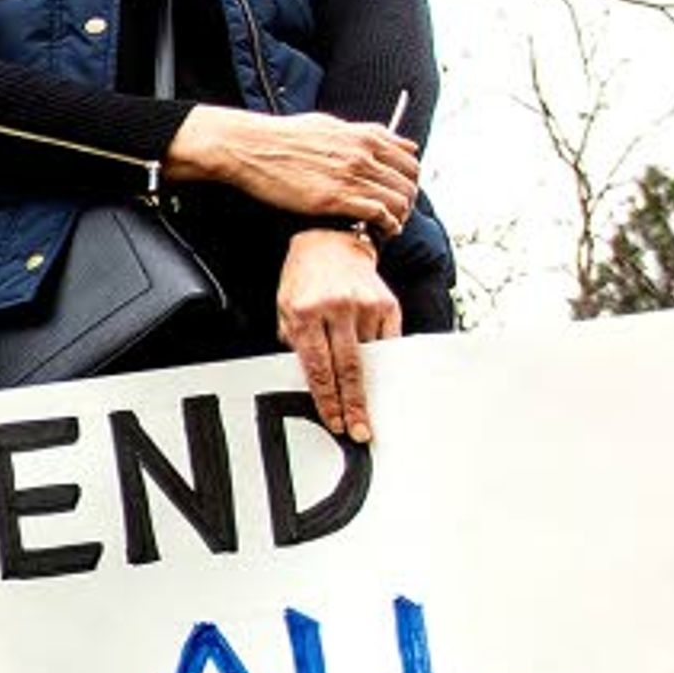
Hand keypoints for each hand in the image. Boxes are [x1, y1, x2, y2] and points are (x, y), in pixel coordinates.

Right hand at [170, 104, 420, 229]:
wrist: (251, 146)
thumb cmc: (282, 136)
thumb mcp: (329, 124)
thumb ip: (360, 133)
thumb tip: (384, 137)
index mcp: (365, 136)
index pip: (410, 159)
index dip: (411, 179)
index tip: (403, 189)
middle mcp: (364, 155)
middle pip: (409, 183)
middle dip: (408, 201)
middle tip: (399, 212)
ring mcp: (351, 176)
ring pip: (399, 201)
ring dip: (400, 217)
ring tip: (390, 225)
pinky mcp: (336, 198)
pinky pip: (378, 215)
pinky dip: (385, 225)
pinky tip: (379, 230)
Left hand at [278, 227, 401, 445]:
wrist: (330, 241)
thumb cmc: (304, 278)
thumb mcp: (285, 308)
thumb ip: (295, 342)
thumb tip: (313, 381)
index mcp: (305, 312)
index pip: (318, 367)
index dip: (328, 400)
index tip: (336, 422)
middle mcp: (337, 308)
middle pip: (348, 369)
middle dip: (354, 405)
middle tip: (360, 431)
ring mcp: (365, 305)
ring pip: (369, 358)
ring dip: (370, 386)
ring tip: (370, 409)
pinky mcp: (387, 304)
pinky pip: (388, 343)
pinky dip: (385, 362)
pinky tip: (382, 378)